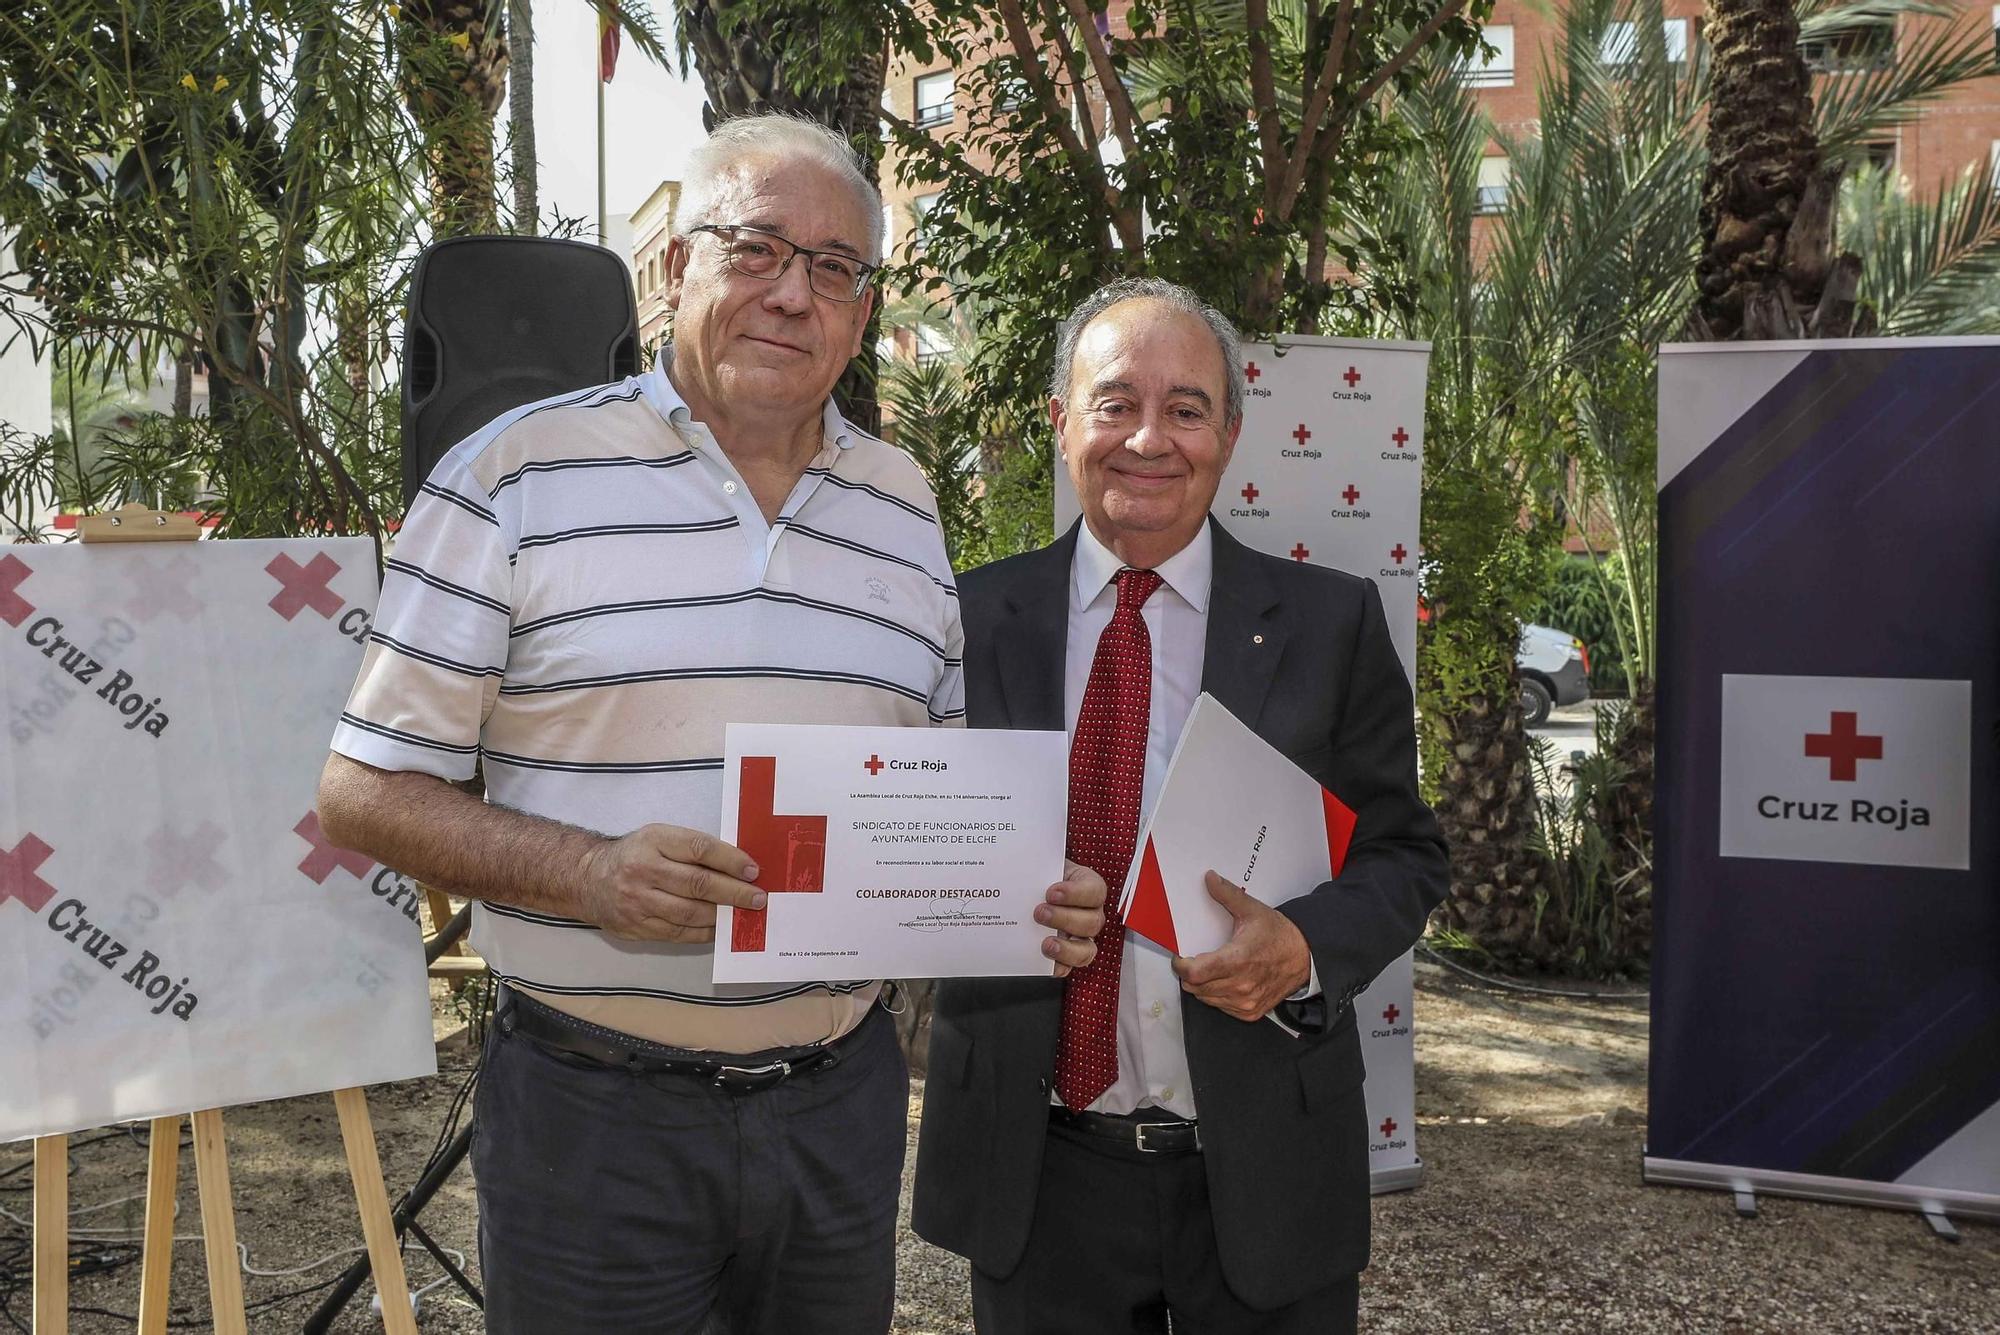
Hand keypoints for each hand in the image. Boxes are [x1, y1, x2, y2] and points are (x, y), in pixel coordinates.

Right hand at [578, 824, 765, 942]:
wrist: (587, 879)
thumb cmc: (634, 855)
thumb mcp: (657, 838)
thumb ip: (691, 848)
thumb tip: (737, 866)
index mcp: (653, 841)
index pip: (700, 848)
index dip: (731, 860)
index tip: (753, 870)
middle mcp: (644, 870)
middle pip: (698, 884)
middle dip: (734, 892)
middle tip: (758, 898)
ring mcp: (638, 902)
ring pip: (690, 913)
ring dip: (722, 915)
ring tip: (743, 914)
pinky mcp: (637, 927)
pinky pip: (678, 933)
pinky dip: (703, 931)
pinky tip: (719, 927)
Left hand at [1035, 860, 1107, 977]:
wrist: (1030, 886)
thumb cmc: (1041, 874)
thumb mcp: (1044, 864)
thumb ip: (1039, 865)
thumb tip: (1019, 866)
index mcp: (1088, 886)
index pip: (1095, 891)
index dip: (1076, 893)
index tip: (1052, 892)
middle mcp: (1089, 913)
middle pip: (1092, 922)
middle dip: (1065, 918)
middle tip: (1039, 913)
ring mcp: (1081, 936)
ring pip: (1087, 948)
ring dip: (1066, 948)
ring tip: (1045, 943)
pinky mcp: (1068, 954)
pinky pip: (1070, 966)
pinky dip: (1059, 966)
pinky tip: (1047, 962)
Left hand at [1170, 871, 1311, 1020]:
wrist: (1305, 958)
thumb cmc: (1279, 936)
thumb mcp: (1253, 910)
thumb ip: (1227, 894)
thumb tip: (1210, 879)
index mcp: (1238, 960)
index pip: (1195, 973)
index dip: (1181, 965)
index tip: (1180, 957)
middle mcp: (1241, 985)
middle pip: (1195, 987)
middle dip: (1189, 974)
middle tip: (1196, 960)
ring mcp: (1245, 1002)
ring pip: (1205, 998)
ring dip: (1202, 985)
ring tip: (1211, 968)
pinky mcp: (1250, 1012)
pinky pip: (1220, 1007)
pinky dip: (1216, 995)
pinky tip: (1225, 980)